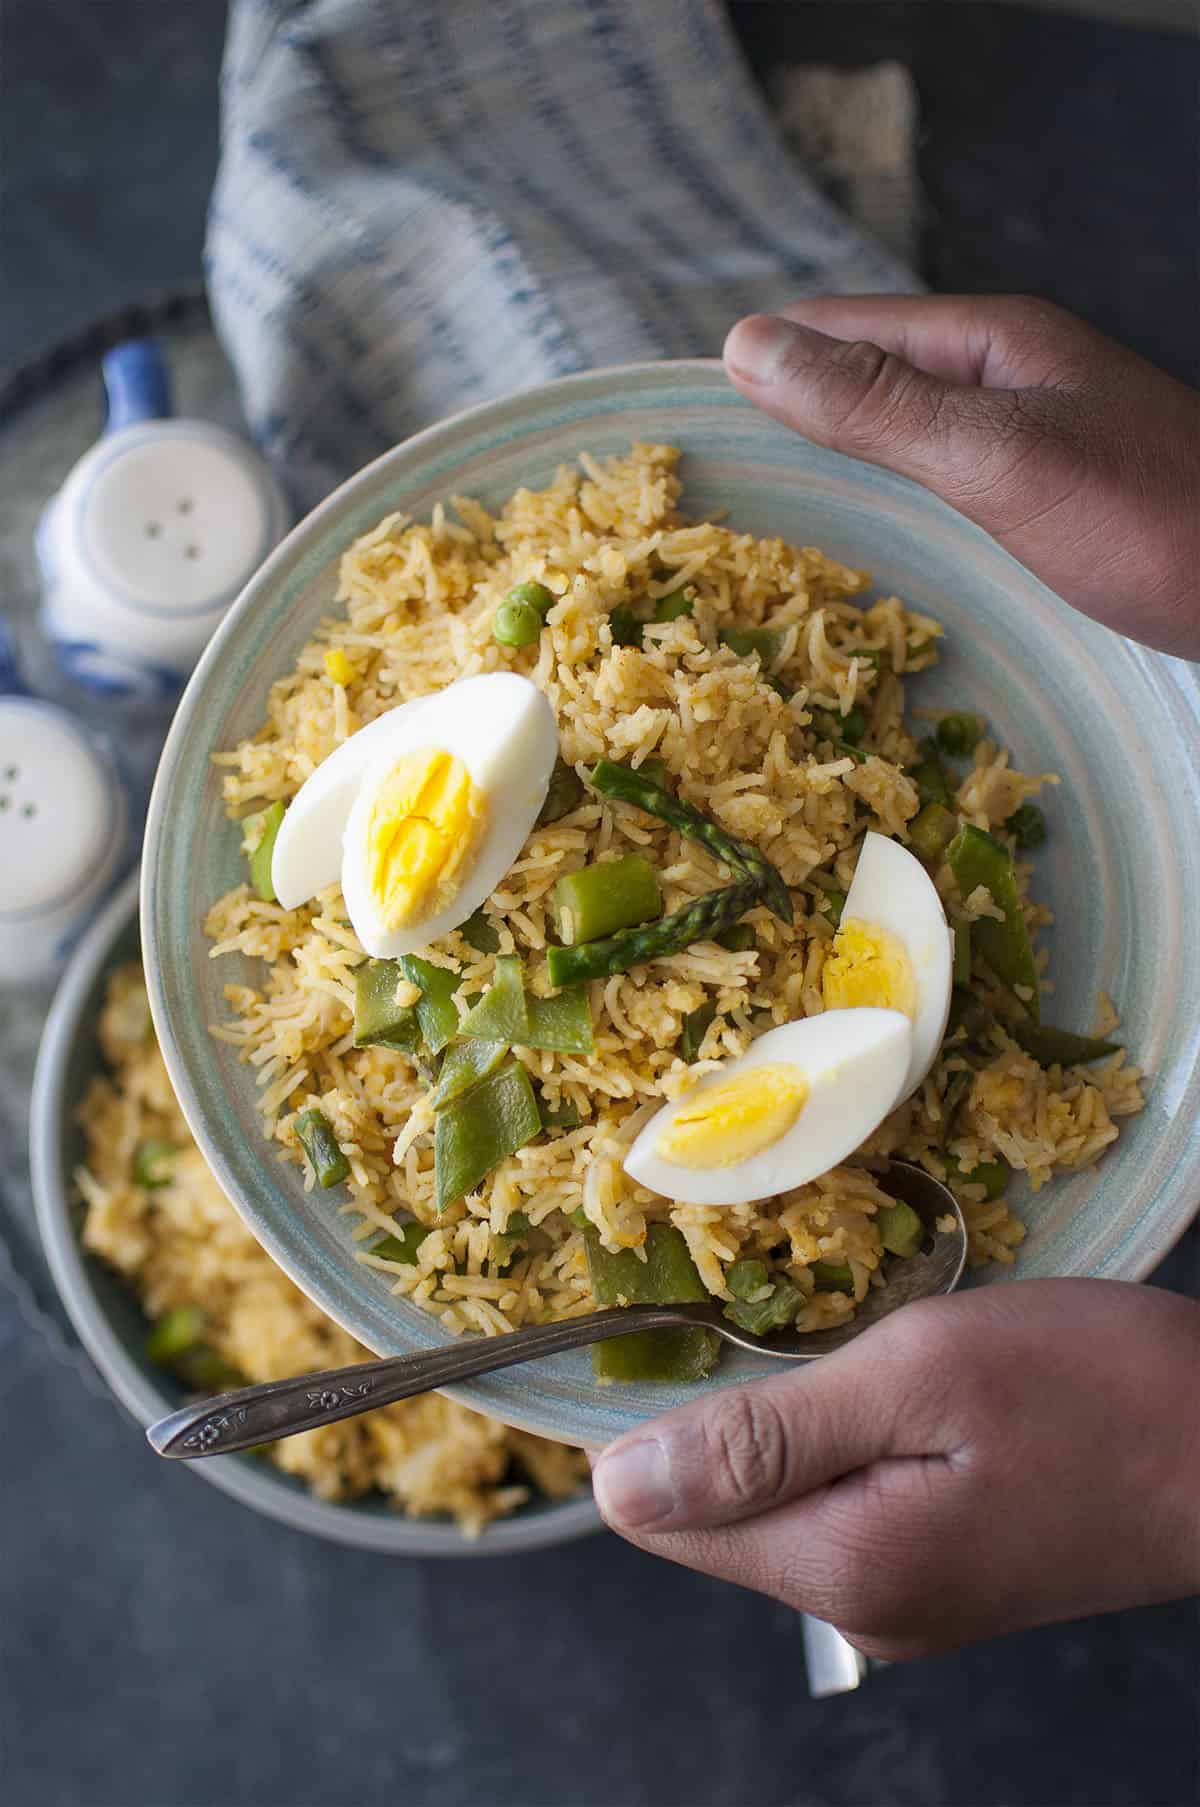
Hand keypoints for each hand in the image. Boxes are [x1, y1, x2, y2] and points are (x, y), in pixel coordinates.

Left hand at [591, 1281, 1199, 1657]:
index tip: (688, 1330)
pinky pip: (842, 1501)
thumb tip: (617, 1487)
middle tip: (817, 1328)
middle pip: (722, 1508)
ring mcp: (908, 1599)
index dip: (655, 1420)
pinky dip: (846, 1438)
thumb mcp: (920, 1376)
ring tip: (873, 1353)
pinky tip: (902, 1391)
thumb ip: (763, 1437)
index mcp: (842, 1568)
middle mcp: (863, 1609)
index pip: (667, 1515)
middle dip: (737, 1412)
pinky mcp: (945, 1572)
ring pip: (783, 1498)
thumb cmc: (1098, 1392)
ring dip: (798, 1420)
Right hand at [723, 295, 1199, 659]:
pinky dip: (880, 502)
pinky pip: (934, 479)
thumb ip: (877, 406)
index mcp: (988, 341)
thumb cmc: (1151, 520)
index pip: (837, 328)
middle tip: (698, 478)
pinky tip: (857, 544)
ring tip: (752, 512)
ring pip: (896, 431)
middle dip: (782, 412)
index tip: (675, 422)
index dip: (756, 363)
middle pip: (862, 375)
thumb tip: (747, 347)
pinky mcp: (1042, 495)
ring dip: (828, 460)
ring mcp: (1024, 435)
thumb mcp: (997, 455)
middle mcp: (1002, 376)